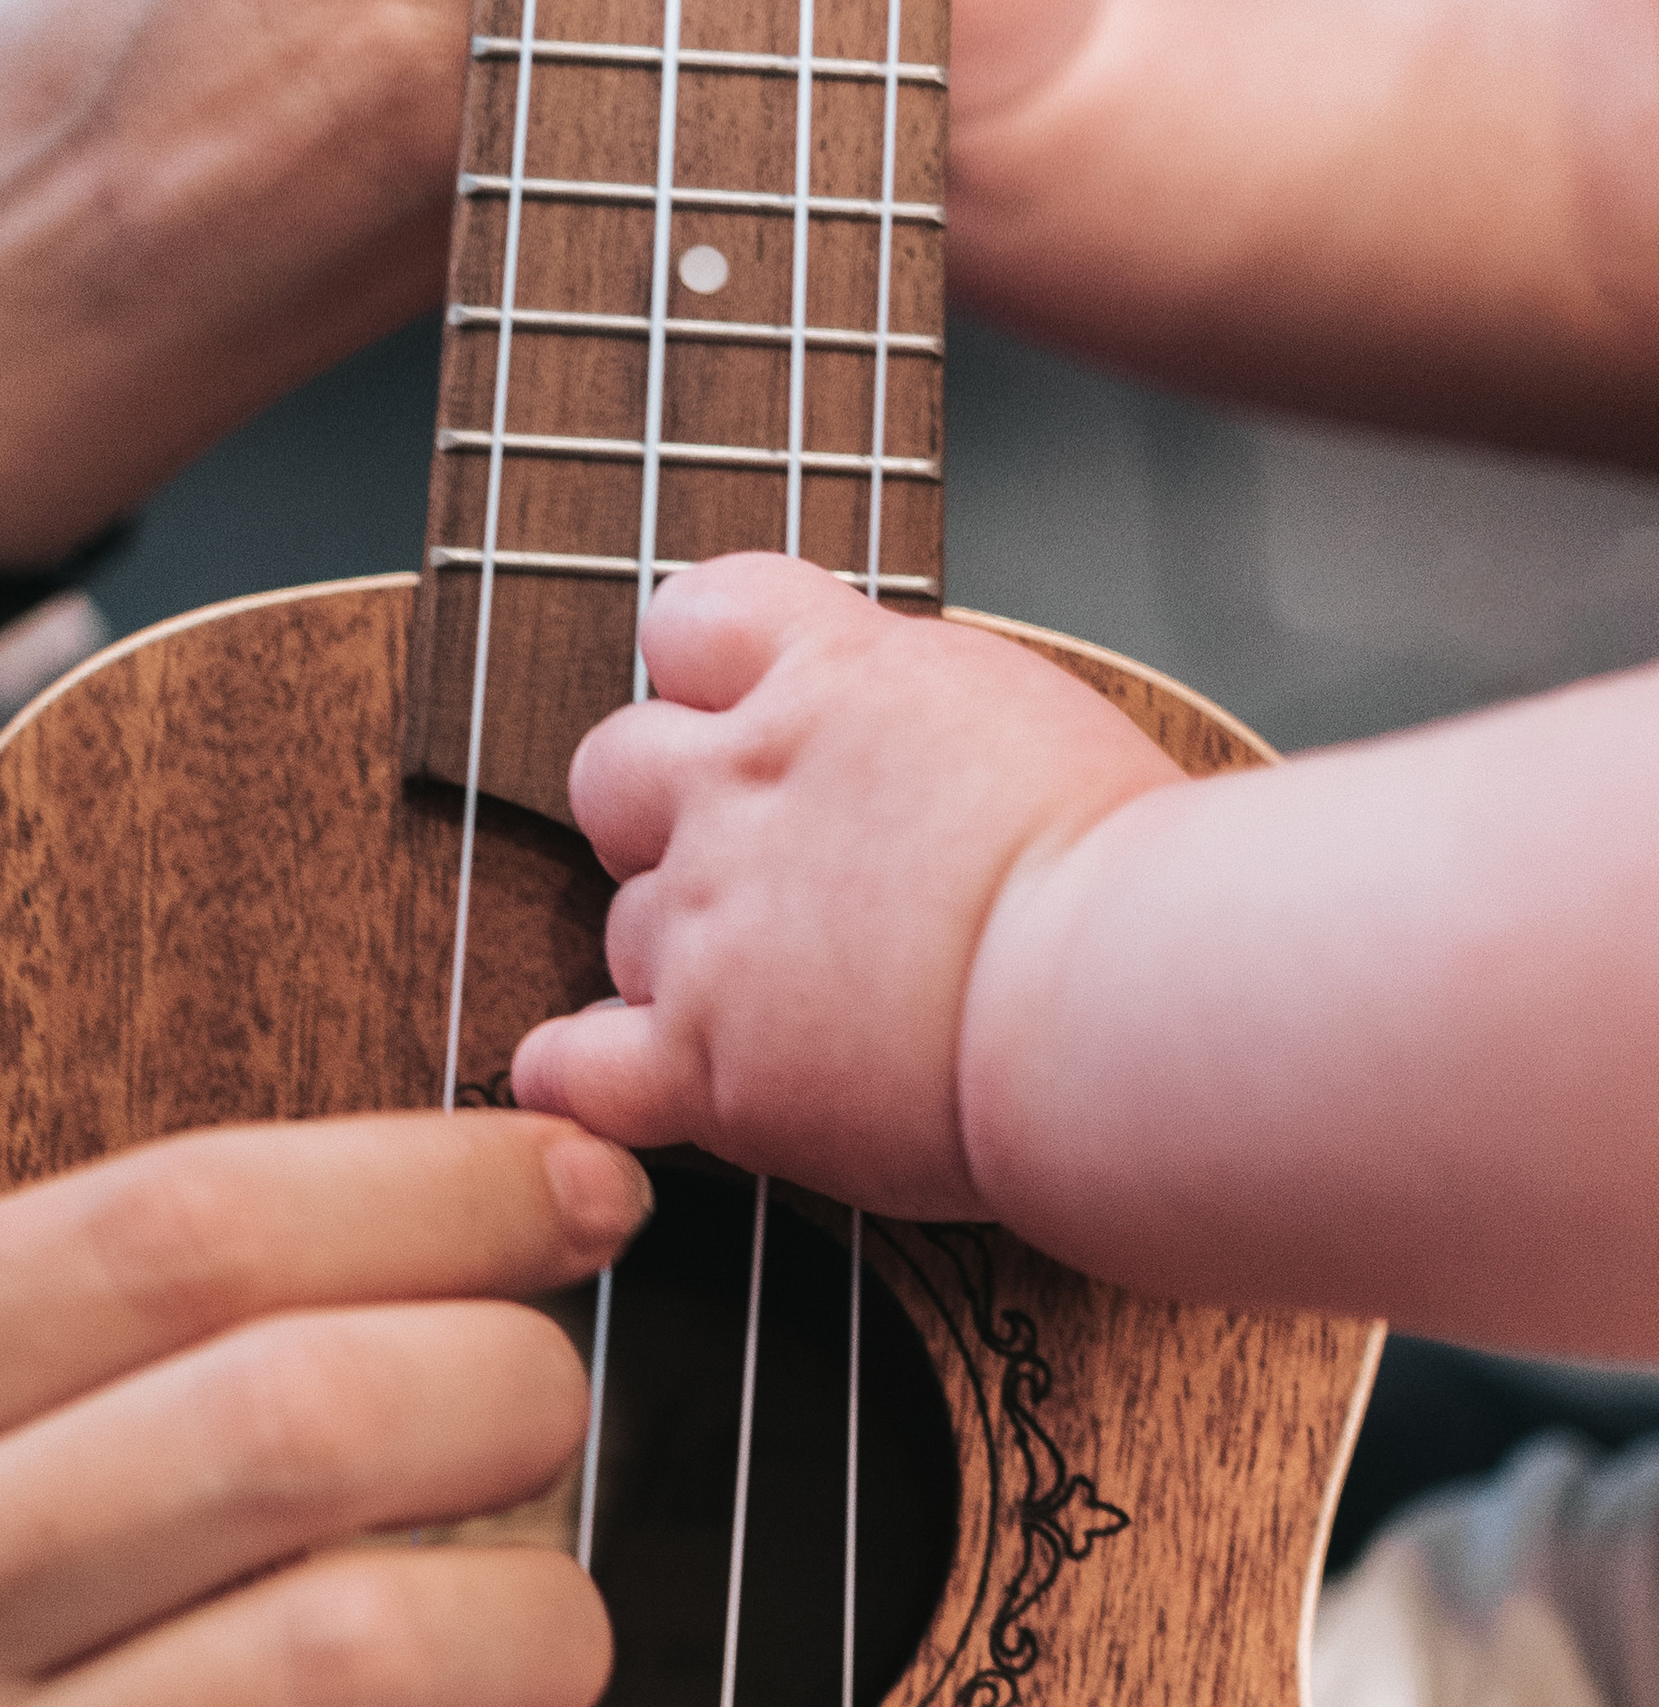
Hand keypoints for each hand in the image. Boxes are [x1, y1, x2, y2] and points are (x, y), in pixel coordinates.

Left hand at [510, 557, 1177, 1212]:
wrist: (1115, 992)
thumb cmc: (1129, 871)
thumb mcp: (1027, 716)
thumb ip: (924, 721)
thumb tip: (912, 755)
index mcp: (834, 678)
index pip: (696, 616)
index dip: (705, 675)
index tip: (748, 720)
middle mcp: (745, 789)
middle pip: (615, 770)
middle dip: (662, 819)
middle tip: (757, 877)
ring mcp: (710, 926)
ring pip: (620, 927)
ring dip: (675, 963)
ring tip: (781, 1009)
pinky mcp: (701, 1058)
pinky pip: (575, 1066)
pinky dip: (591, 1081)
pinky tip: (649, 1089)